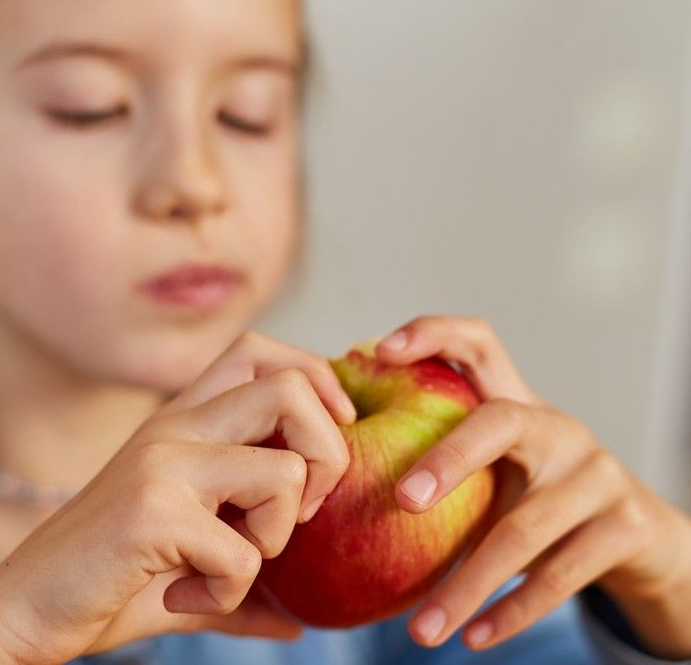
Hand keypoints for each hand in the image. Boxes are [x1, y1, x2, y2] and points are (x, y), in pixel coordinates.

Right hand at [0, 331, 356, 663]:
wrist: (22, 610)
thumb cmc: (106, 582)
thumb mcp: (186, 564)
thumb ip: (246, 574)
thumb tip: (304, 617)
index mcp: (181, 423)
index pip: (260, 351)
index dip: (315, 381)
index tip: (328, 443)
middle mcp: (173, 428)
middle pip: (290, 388)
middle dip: (328, 453)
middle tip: (303, 512)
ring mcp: (162, 464)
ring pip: (284, 472)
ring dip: (278, 537)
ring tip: (228, 567)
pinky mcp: (152, 511)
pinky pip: (244, 554)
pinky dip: (229, 596)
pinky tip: (186, 598)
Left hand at [375, 315, 690, 658]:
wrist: (637, 537)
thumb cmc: (532, 495)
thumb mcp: (492, 466)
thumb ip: (435, 452)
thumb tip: (332, 463)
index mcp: (516, 403)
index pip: (477, 344)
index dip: (431, 334)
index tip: (378, 351)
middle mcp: (557, 427)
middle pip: (500, 424)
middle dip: (447, 458)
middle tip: (401, 501)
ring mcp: (596, 475)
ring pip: (523, 529)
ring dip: (465, 585)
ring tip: (419, 633)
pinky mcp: (625, 527)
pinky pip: (560, 575)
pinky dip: (511, 613)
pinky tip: (473, 638)